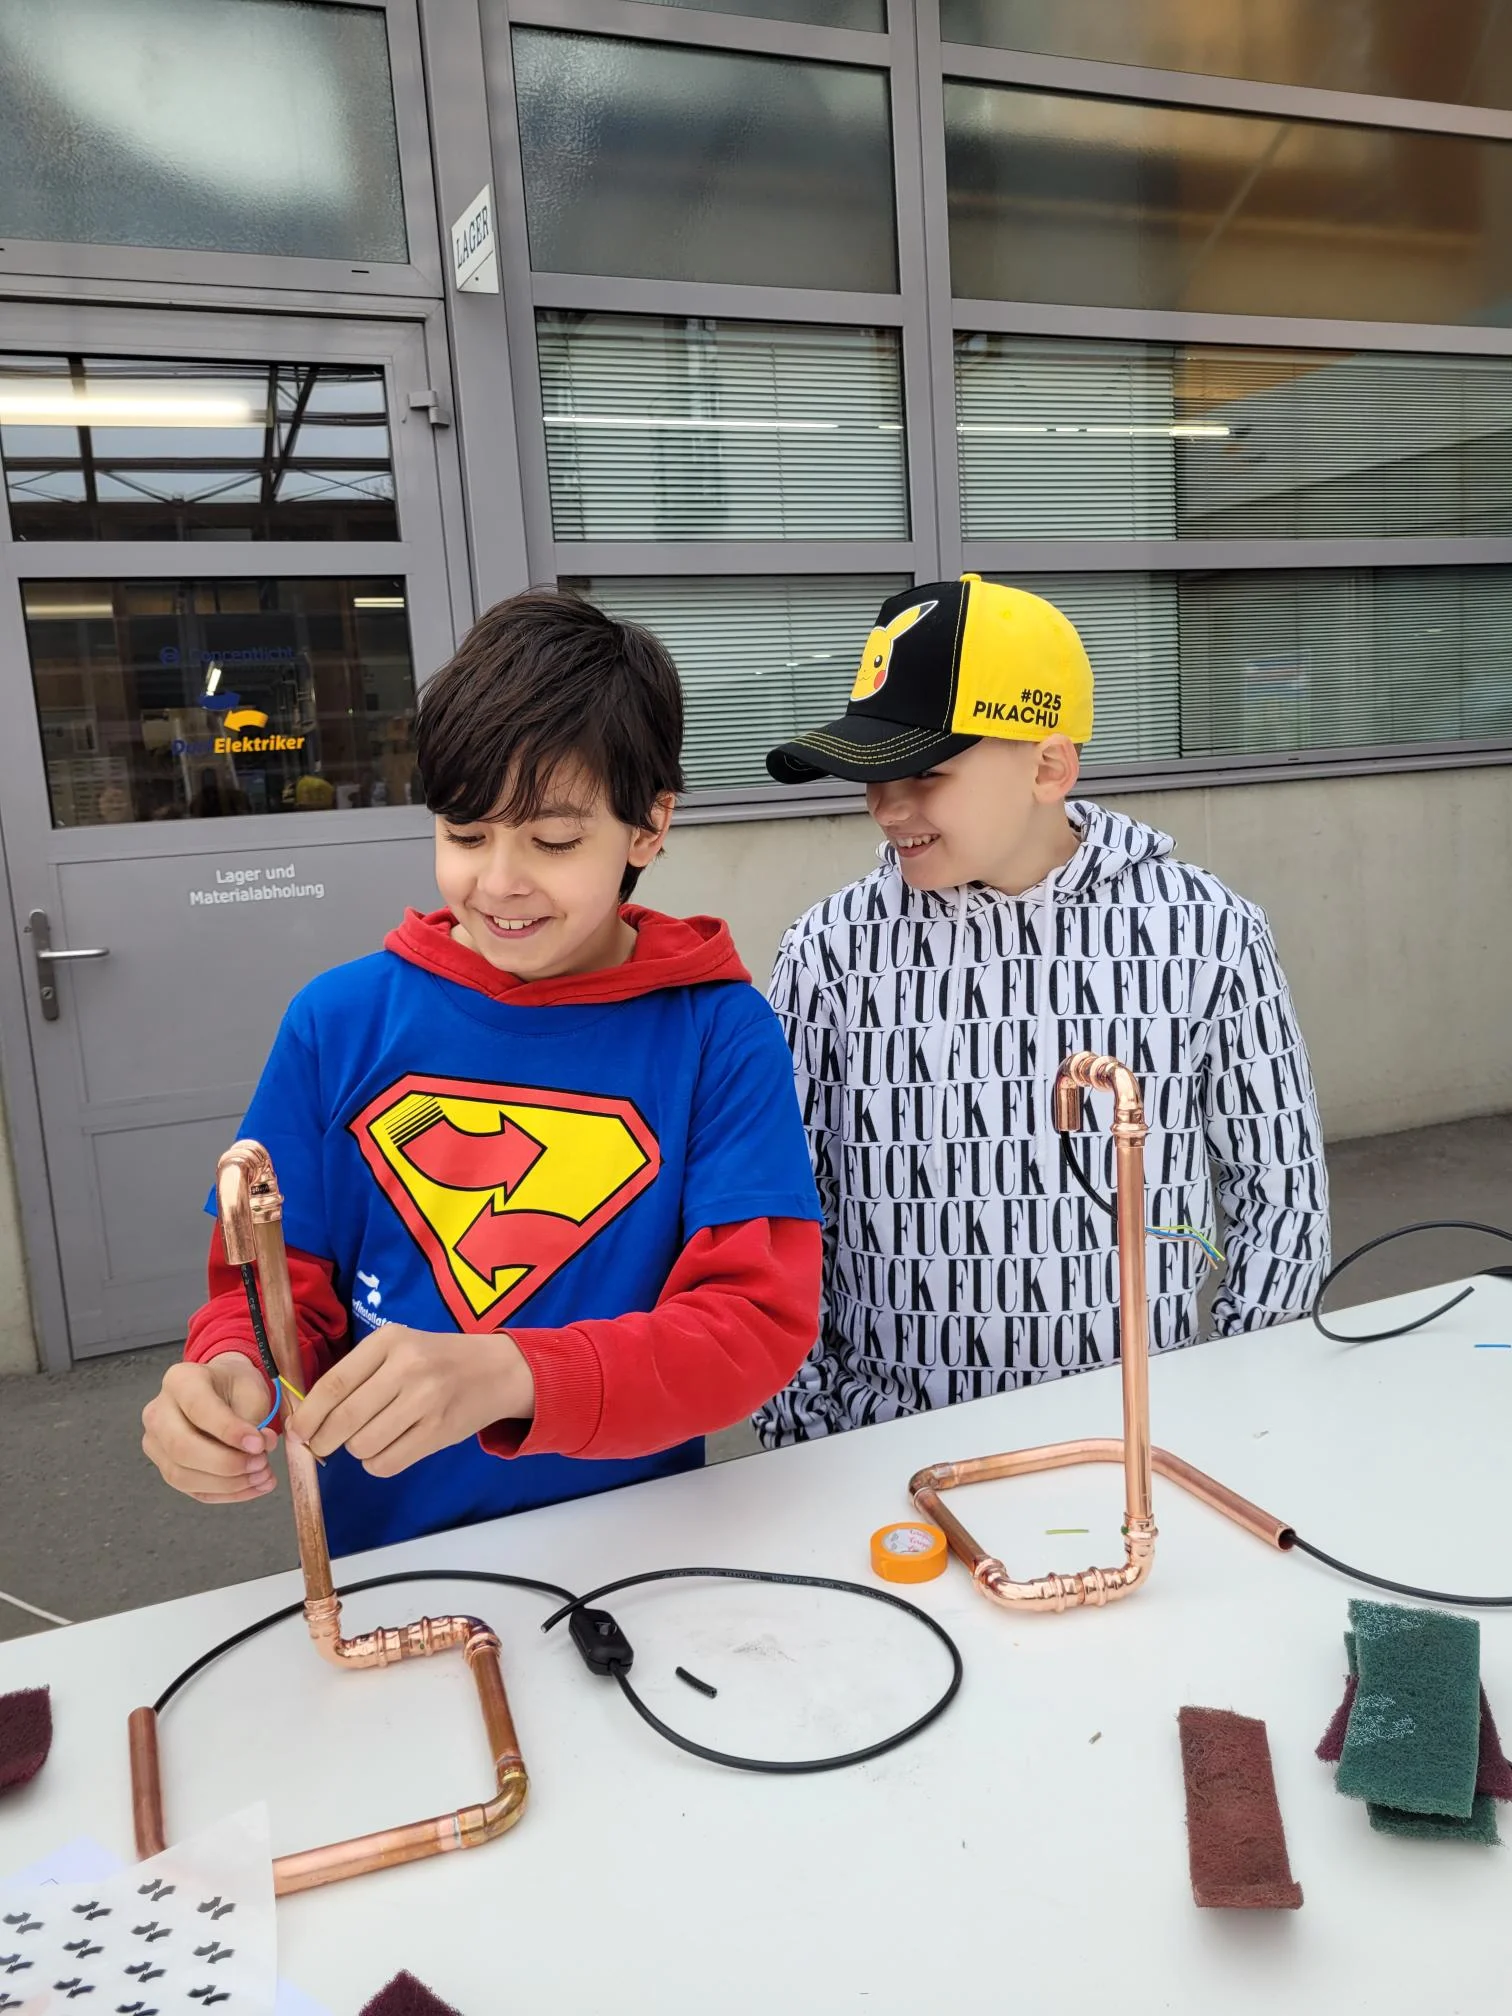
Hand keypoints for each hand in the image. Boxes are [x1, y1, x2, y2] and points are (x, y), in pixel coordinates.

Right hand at [142, 1356, 278, 1503]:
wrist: (222, 1391)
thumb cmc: (235, 1387)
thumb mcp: (251, 1389)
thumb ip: (254, 1419)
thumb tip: (261, 1451)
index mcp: (180, 1380)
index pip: (198, 1409)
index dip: (230, 1431)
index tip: (260, 1444)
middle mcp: (158, 1412)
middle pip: (182, 1448)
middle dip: (227, 1463)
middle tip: (261, 1463)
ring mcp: (155, 1442)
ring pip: (182, 1476)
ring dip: (227, 1484)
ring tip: (262, 1476)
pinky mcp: (164, 1466)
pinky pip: (191, 1489)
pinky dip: (225, 1493)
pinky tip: (252, 1487)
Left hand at [287, 1326, 534, 1477]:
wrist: (495, 1370)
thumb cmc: (435, 1359)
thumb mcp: (398, 1348)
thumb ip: (357, 1374)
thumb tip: (309, 1417)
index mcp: (390, 1341)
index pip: (334, 1384)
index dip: (308, 1414)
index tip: (297, 1432)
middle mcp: (407, 1367)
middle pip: (344, 1419)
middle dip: (323, 1440)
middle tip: (321, 1445)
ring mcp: (426, 1400)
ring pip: (363, 1445)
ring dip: (355, 1450)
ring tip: (366, 1439)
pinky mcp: (438, 1432)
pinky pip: (387, 1463)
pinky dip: (376, 1464)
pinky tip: (385, 1449)